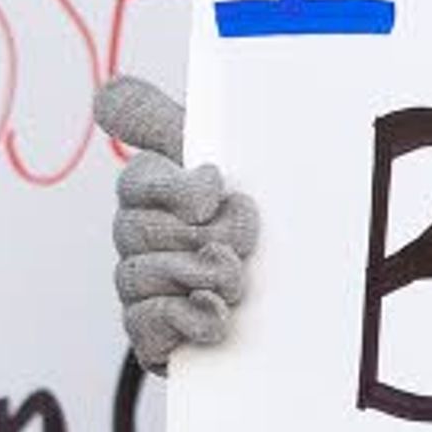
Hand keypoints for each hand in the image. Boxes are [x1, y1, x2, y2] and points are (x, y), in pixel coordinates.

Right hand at [96, 75, 258, 372]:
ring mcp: (146, 287)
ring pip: (137, 276)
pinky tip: (217, 315)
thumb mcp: (240, 156)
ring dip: (199, 277)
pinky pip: (142, 327)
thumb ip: (169, 121)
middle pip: (136, 230)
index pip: (138, 181)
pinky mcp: (158, 337)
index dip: (176, 188)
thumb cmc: (278, 214)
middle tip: (246, 244)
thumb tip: (107, 94)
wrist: (324, 298)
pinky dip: (183, 319)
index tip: (217, 190)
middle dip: (201, 236)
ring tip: (240, 280)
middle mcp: (143, 237)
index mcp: (159, 190)